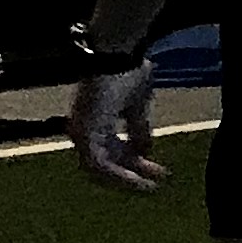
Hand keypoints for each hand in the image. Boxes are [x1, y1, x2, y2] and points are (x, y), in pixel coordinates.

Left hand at [71, 65, 164, 194]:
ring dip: (124, 180)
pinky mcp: (84, 133)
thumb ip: (140, 129)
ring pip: (99, 169)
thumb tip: (146, 151)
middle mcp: (84, 130)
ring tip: (148, 187)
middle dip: (132, 176)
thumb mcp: (140, 106)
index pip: (113, 152)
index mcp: (96, 122)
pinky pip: (98, 164)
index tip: (160, 173)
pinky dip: (118, 174)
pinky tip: (137, 179)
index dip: (136, 165)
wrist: (118, 55)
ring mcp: (81, 132)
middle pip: (105, 164)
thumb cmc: (128, 72)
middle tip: (155, 186)